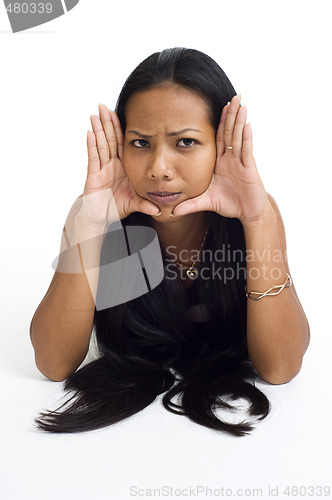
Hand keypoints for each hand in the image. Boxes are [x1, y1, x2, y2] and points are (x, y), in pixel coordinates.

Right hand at [76, 104, 160, 226]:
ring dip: (99, 129)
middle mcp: (112, 165)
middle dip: (108, 123)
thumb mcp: (133, 204)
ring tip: (95, 114)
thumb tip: (159, 210)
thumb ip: (145, 204)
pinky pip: (93, 158)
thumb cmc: (115, 207)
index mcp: (124, 167)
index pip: (123, 144)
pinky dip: (92, 146)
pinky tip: (90, 133)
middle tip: (104, 106)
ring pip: (101, 145)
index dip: (122, 129)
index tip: (122, 113)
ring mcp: (102, 169)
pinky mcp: (93, 176)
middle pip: (111, 140)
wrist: (99, 218)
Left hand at [171, 94, 271, 223]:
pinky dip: (246, 137)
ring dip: (239, 120)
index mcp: (221, 162)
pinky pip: (246, 151)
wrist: (247, 214)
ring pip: (238, 137)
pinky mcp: (249, 169)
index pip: (219, 138)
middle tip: (233, 96)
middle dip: (231, 114)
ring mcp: (241, 162)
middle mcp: (231, 159)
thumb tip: (172, 211)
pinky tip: (247, 124)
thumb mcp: (205, 202)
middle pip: (230, 132)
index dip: (219, 122)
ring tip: (240, 103)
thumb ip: (189, 204)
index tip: (217, 107)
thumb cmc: (229, 205)